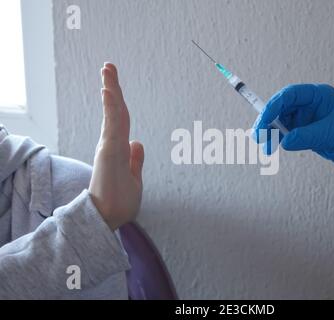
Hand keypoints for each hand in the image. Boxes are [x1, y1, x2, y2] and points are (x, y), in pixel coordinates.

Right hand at [89, 63, 144, 229]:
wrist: (108, 221)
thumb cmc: (119, 202)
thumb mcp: (134, 178)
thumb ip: (135, 160)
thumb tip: (138, 143)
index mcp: (119, 149)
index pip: (120, 119)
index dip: (118, 101)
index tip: (113, 85)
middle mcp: (112, 145)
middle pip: (115, 111)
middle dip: (112, 88)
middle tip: (108, 67)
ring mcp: (109, 148)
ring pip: (113, 114)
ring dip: (111, 90)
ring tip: (107, 70)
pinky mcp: (109, 153)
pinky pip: (112, 126)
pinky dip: (111, 108)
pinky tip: (108, 91)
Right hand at [253, 84, 333, 178]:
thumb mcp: (331, 134)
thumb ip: (307, 136)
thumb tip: (285, 141)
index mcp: (318, 95)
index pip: (290, 96)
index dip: (273, 107)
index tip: (264, 121)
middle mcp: (309, 104)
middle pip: (281, 108)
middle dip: (268, 121)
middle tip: (258, 136)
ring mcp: (306, 117)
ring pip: (280, 121)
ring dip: (271, 133)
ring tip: (266, 148)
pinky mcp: (305, 130)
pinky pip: (285, 132)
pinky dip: (277, 139)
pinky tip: (273, 147)